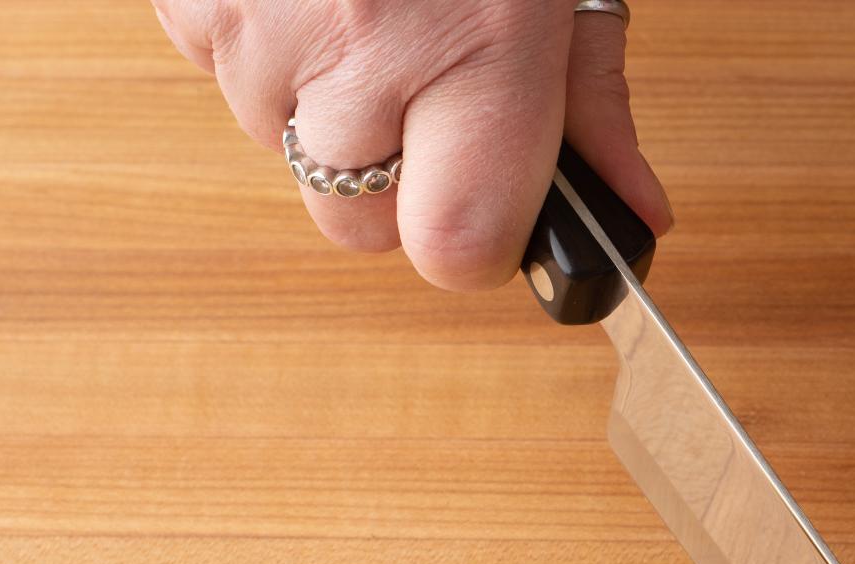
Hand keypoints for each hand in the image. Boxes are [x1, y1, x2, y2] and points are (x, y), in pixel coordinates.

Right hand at [152, 0, 671, 286]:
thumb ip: (593, 99)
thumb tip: (632, 212)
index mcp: (477, 44)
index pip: (452, 248)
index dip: (471, 239)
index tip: (490, 204)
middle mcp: (358, 44)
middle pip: (357, 225)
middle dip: (396, 178)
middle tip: (428, 79)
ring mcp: (252, 24)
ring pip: (283, 147)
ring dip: (326, 100)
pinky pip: (222, 72)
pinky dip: (267, 41)